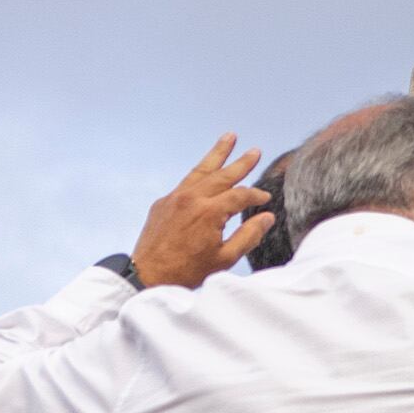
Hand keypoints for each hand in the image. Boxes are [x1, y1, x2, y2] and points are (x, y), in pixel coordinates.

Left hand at [132, 136, 277, 288]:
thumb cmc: (186, 271)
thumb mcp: (225, 258)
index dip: (256, 196)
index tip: (265, 199)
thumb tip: (266, 218)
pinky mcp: (163, 202)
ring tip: (229, 137)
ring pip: (201, 170)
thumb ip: (248, 235)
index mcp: (209, 212)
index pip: (240, 196)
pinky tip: (207, 171)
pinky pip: (186, 182)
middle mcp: (192, 199)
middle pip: (222, 174)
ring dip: (217, 154)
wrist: (147, 275)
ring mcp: (175, 198)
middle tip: (254, 151)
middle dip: (240, 163)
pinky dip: (199, 174)